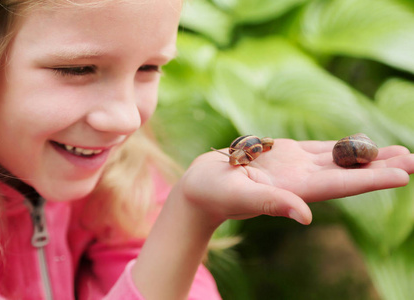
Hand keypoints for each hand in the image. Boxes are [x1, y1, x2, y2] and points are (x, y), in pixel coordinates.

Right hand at [179, 139, 413, 224]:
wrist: (201, 185)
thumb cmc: (214, 192)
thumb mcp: (240, 195)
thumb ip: (272, 203)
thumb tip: (306, 217)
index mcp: (293, 190)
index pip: (339, 185)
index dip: (371, 180)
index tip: (403, 174)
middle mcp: (299, 180)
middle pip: (347, 173)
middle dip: (380, 167)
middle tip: (413, 158)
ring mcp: (293, 167)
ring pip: (336, 160)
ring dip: (366, 156)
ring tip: (396, 150)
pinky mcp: (284, 156)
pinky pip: (318, 150)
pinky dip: (339, 146)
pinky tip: (356, 144)